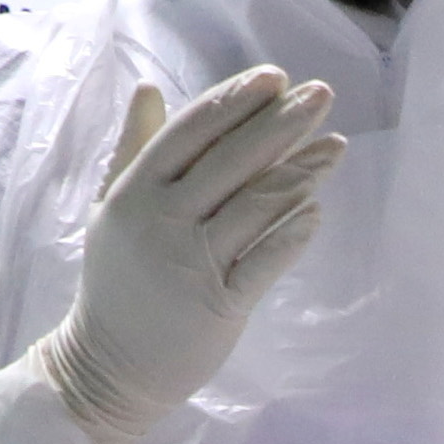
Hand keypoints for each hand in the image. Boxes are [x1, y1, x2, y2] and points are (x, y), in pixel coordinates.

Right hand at [38, 68, 341, 443]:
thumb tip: (148, 87)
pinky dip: (292, 234)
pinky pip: (263, 262)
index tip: (275, 76)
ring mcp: (190, 263)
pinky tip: (318, 210)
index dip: (234, 101)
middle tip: (322, 93)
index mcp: (135, 190)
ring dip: (301, 172)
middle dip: (280, 122)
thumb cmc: (119, 282)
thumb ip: (134, 147)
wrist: (108, 367)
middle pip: (231, 160)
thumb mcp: (114, 207)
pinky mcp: (217, 305)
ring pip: (254, 205)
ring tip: (336, 145)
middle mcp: (161, 219)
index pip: (191, 131)